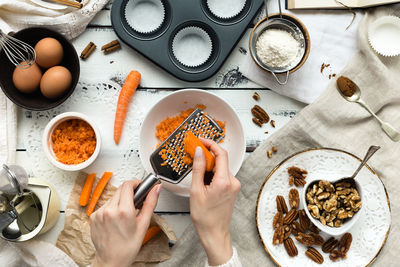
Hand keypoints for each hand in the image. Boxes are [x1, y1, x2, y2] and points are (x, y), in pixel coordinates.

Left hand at [90, 180, 160, 266]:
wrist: (111, 260)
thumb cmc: (128, 247)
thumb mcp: (143, 224)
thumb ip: (150, 203)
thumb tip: (156, 189)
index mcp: (123, 211)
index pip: (128, 185)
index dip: (135, 183)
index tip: (140, 186)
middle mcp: (109, 210)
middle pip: (120, 189)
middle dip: (129, 192)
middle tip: (135, 202)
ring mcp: (99, 213)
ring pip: (112, 197)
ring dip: (120, 201)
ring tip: (125, 214)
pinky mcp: (93, 216)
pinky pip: (104, 205)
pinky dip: (111, 208)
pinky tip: (115, 219)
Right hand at [190, 139, 240, 265]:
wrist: (214, 233)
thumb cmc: (205, 217)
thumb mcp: (196, 190)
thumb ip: (198, 168)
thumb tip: (199, 152)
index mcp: (224, 181)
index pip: (221, 154)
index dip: (211, 144)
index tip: (201, 140)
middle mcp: (233, 182)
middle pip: (221, 160)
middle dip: (208, 154)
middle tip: (195, 152)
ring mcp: (234, 186)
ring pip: (221, 167)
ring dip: (209, 165)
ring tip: (196, 170)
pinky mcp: (232, 189)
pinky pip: (223, 175)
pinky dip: (213, 173)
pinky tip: (203, 179)